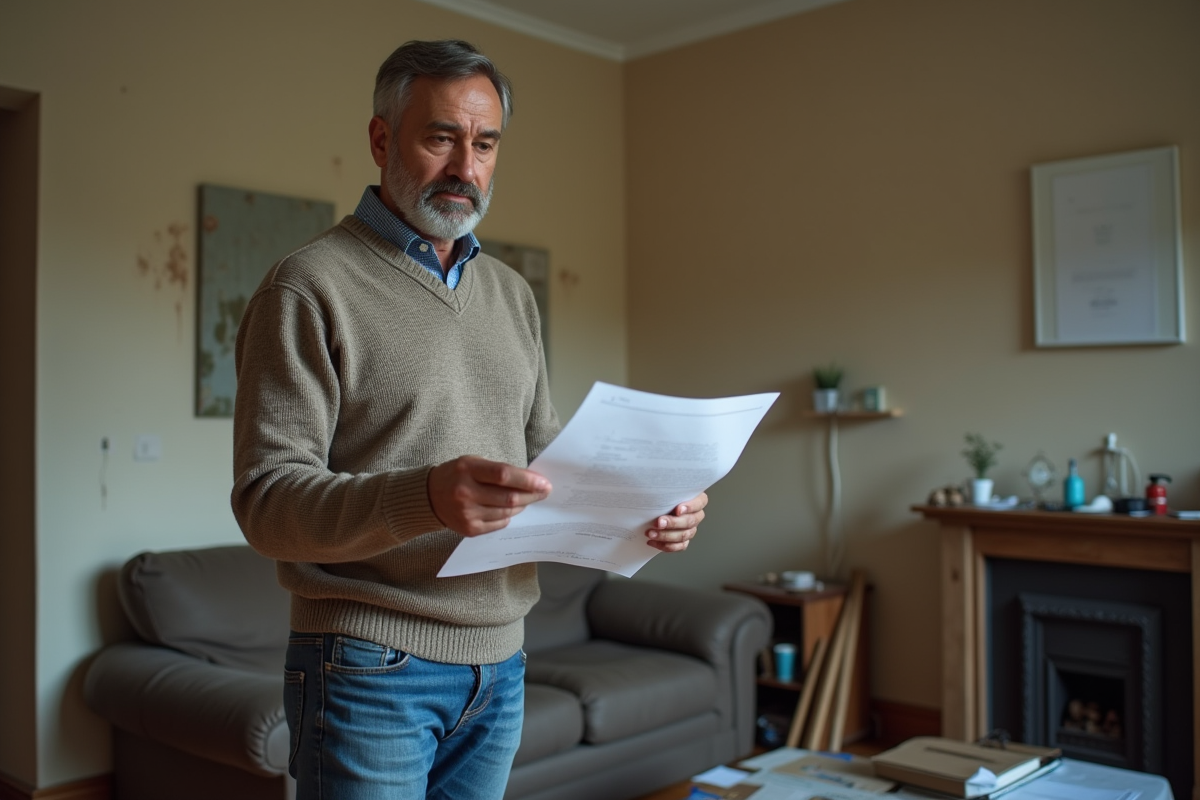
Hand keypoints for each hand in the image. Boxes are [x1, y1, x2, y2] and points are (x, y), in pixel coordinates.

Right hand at [428, 456, 550, 536]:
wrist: (429, 497)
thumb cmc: (457, 475)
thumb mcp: (473, 463)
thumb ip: (499, 470)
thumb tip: (531, 481)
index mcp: (468, 470)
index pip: (504, 475)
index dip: (528, 480)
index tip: (544, 483)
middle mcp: (465, 493)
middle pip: (509, 498)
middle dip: (532, 495)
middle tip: (544, 492)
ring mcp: (467, 513)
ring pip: (506, 513)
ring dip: (521, 506)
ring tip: (526, 499)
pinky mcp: (469, 529)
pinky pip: (499, 524)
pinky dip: (508, 517)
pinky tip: (508, 510)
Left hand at [645, 492, 706, 552]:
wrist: (653, 509)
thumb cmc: (660, 496)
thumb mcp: (663, 488)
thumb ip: (665, 488)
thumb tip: (654, 483)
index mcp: (696, 499)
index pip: (700, 502)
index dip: (690, 507)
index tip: (677, 509)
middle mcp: (696, 515)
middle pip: (690, 521)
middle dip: (673, 523)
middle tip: (659, 522)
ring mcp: (690, 529)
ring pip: (684, 535)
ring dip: (666, 536)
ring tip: (651, 533)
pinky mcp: (683, 540)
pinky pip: (679, 546)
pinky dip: (665, 546)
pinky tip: (653, 541)